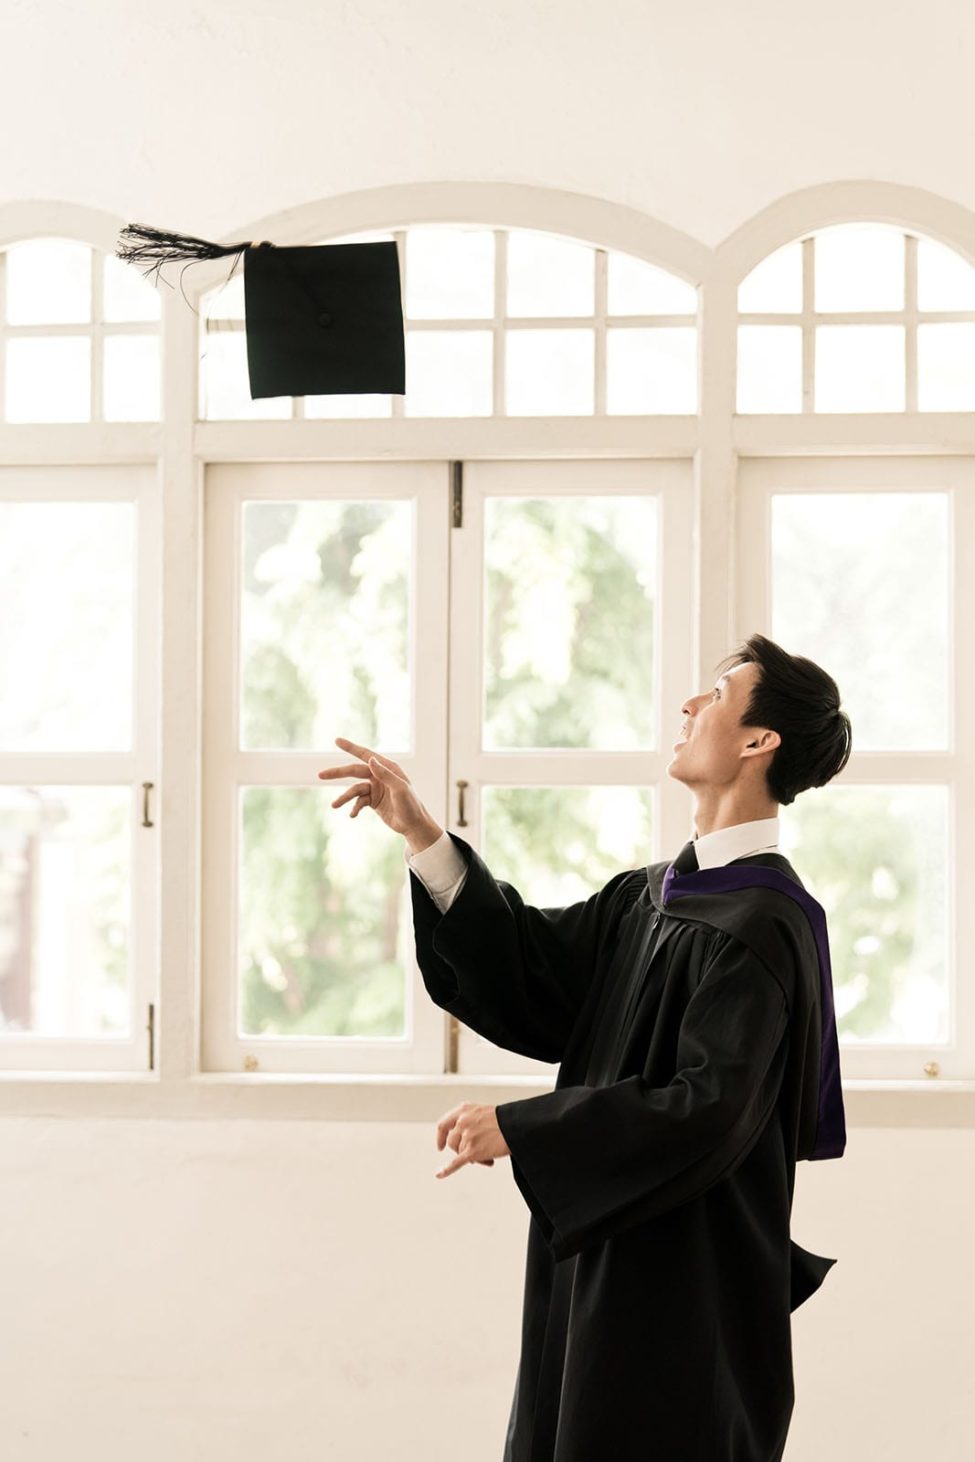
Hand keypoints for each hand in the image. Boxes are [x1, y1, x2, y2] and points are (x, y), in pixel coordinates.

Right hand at [318, 737, 437, 840]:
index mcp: (387, 768)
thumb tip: (371, 760)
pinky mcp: (373, 801)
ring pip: (354, 790)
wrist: (414, 825)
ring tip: (334, 806)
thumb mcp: (399, 789)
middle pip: (354, 771)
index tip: (337, 740)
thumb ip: (385, 774)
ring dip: (344, 798)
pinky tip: (352, 816)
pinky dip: (354, 808)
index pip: (366, 755)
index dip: (351, 747)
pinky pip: (358, 802)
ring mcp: (375, 788)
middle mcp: (380, 776)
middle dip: (337, 773)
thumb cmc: (411, 805)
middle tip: (320, 775)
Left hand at [434, 1101, 511, 1178]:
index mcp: (463, 1110)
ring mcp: (467, 1136)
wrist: (518, 1126)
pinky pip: (456, 1163)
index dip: (441, 1136)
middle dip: (462, 1149)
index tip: (441, 1145)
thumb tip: (461, 1137)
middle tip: (476, 1153)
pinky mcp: (472, 1151)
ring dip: (472, 1158)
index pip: (443, 1124)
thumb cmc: (505, 1120)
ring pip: (460, 1153)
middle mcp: (462, 1121)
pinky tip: (439, 1174)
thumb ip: (469, 1119)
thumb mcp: (482, 1111)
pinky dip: (446, 1170)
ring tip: (488, 1157)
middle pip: (452, 1142)